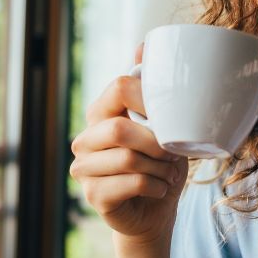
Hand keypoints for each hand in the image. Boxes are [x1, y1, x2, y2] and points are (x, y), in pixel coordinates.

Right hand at [69, 43, 189, 245]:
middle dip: (156, 143)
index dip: (150, 100)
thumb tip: (142, 46)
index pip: (119, 88)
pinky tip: (160, 189)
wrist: (154, 211)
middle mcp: (85, 138)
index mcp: (101, 113)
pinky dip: (157, 186)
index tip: (169, 119)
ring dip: (160, 168)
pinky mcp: (93, 195)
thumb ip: (151, 90)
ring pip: (129, 159)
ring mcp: (84, 168)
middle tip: (172, 154)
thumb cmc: (158, 164)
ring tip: (168, 173)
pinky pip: (132, 183)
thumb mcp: (163, 125)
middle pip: (120, 128)